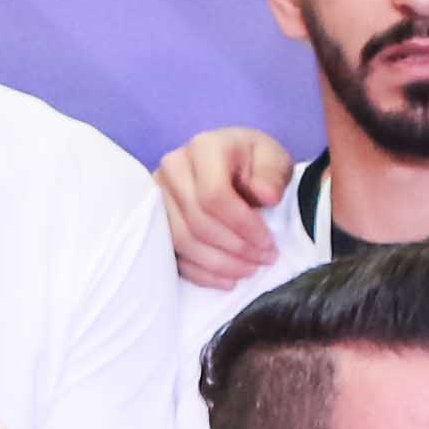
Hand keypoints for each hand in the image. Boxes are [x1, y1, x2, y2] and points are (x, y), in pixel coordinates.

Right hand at [154, 128, 299, 291]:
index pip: (214, 195)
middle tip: (265, 260)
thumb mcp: (274, 158)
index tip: (268, 242)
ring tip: (250, 270)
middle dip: (236, 248)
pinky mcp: (153, 219)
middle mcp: (173, 167)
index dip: (243, 225)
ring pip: (183, 241)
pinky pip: (172, 254)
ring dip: (220, 264)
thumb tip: (266, 194)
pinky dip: (202, 273)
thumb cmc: (254, 162)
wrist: (231, 163)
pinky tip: (228, 279)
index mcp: (205, 148)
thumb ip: (272, 173)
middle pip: (198, 222)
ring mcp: (157, 194)